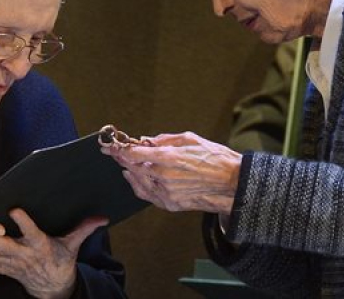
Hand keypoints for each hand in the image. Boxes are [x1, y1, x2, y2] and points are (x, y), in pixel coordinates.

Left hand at [0, 209, 106, 298]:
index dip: (24, 222)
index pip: (31, 232)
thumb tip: (103, 217)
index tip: (15, 209)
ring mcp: (8, 263)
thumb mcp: (73, 245)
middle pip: (3, 244)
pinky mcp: (0, 268)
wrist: (51, 287)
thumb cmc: (60, 261)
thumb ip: (84, 228)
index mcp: (39, 246)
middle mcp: (22, 255)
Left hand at [102, 131, 241, 214]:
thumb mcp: (189, 139)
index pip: (134, 154)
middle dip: (122, 159)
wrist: (233, 184)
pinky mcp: (171, 204)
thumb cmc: (215, 158)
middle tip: (116, 153)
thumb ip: (164, 139)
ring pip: (138, 182)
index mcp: (168, 158)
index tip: (110, 147)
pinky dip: (138, 186)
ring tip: (125, 164)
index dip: (118, 150)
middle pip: (133, 168)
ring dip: (130, 171)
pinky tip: (134, 178)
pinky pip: (146, 195)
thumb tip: (146, 140)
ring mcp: (167, 192)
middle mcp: (164, 176)